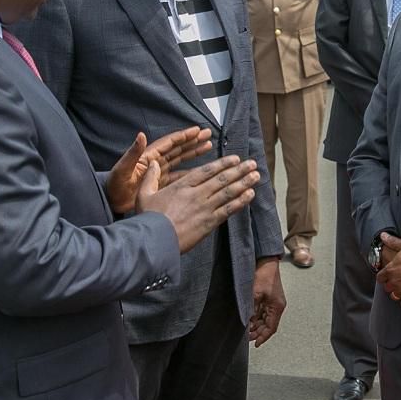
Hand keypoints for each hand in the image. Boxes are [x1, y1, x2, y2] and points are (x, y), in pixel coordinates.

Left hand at [106, 127, 212, 213]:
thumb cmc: (114, 185)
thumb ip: (133, 152)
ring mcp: (159, 173)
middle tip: (207, 134)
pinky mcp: (160, 184)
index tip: (197, 130)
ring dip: (193, 153)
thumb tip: (141, 135)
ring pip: (180, 160)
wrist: (111, 202)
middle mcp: (155, 162)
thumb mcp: (123, 168)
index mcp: (148, 156)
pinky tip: (199, 171)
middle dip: (193, 141)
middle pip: (178, 149)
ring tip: (207, 146)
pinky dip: (189, 173)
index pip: (169, 143)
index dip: (183, 136)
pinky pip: (178, 176)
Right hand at [136, 156, 259, 251]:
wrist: (154, 241)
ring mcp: (204, 208)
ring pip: (228, 192)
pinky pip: (228, 209)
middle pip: (222, 179)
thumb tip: (153, 162)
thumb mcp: (144, 195)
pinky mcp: (209, 223)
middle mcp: (196, 194)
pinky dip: (240, 201)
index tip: (235, 159)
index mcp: (182, 186)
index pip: (207, 171)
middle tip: (252, 164)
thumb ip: (150, 177)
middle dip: (239, 170)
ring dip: (244, 183)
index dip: (223, 164)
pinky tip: (250, 194)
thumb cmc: (148, 219)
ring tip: (256, 176)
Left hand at [249, 257, 285, 346]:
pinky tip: (248, 320)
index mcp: (277, 307)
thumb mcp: (255, 294)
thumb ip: (251, 309)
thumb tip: (247, 321)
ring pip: (264, 319)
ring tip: (246, 330)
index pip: (271, 328)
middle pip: (268, 325)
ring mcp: (272, 302)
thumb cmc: (264, 275)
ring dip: (256, 325)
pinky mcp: (268, 297)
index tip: (256, 344)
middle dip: (258, 332)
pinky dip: (255, 317)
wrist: (266, 261)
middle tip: (247, 337)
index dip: (263, 337)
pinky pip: (262, 312)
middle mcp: (276, 306)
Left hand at [376, 232, 400, 307]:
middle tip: (399, 281)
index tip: (388, 276)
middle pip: (387, 288)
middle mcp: (393, 282)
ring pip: (394, 296)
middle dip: (391, 285)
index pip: (380, 278)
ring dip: (398, 293)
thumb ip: (392, 242)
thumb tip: (382, 235)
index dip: (384, 277)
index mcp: (390, 270)